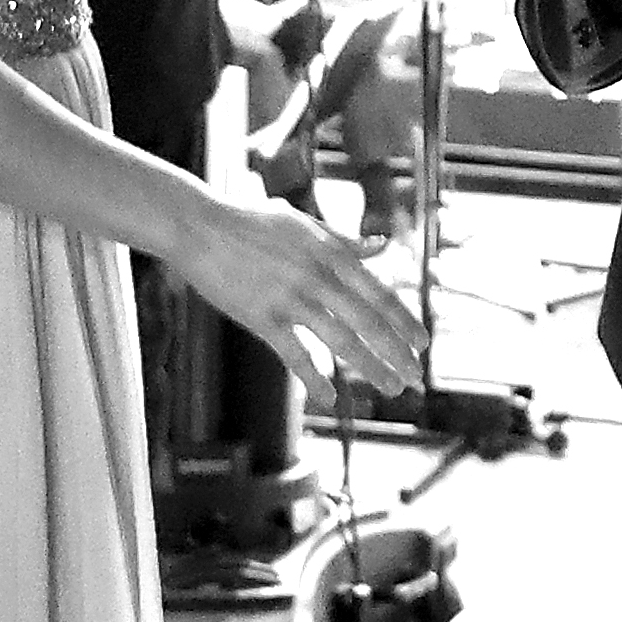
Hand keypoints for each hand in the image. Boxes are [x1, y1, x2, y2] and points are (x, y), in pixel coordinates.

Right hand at [167, 188, 423, 397]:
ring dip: (371, 367)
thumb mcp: (304, 223)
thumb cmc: (250, 222)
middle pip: (370, 321)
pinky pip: (295, 355)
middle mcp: (319, 276)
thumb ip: (344, 241)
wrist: (199, 226)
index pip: (380, 293)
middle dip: (397, 352)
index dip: (405, 321)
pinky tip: (329, 399)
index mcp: (332, 252)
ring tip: (392, 387)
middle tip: (415, 376)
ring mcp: (291, 299)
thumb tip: (381, 247)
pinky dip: (314, 379)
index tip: (422, 343)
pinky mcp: (263, 318)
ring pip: (342, 341)